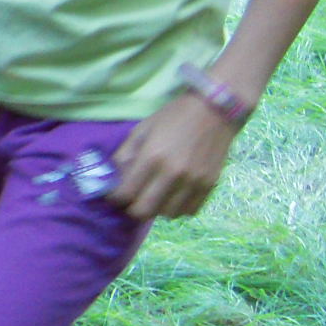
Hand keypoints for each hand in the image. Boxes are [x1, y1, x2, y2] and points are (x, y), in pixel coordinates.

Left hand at [108, 93, 238, 220]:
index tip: (115, 193)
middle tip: (132, 199)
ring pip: (167, 215)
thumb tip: (112, 179)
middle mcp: (173, 174)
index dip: (115, 197)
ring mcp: (194, 182)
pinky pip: (189, 211)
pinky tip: (173, 196)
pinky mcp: (210, 186)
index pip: (125, 194)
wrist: (214, 110)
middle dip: (132, 208)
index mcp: (151, 157)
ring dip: (156, 209)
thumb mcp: (141, 130)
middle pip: (144, 211)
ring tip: (154, 196)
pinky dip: (178, 208)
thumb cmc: (173, 117)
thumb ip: (124, 156)